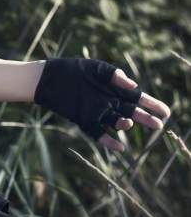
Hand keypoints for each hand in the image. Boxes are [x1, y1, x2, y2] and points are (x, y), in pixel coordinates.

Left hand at [33, 57, 170, 154]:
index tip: (166, 112)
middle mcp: (110, 102)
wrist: (50, 79)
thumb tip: (133, 85)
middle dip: (146, 118)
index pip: (138, 98)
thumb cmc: (74, 70)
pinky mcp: (85, 120)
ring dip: (125, 124)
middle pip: (132, 112)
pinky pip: (99, 134)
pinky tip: (120, 148)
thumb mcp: (96, 68)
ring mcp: (98, 112)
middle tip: (159, 124)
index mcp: (115, 89)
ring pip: (117, 122)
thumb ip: (114, 75)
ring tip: (129, 122)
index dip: (152, 105)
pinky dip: (109, 142)